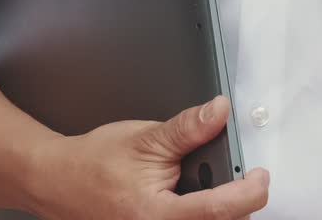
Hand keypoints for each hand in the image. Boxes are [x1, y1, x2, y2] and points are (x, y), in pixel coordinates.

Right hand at [30, 95, 268, 218]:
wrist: (61, 182)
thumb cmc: (95, 163)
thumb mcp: (145, 137)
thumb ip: (187, 128)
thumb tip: (219, 112)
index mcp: (159, 216)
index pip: (220, 210)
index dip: (248, 191)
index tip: (261, 174)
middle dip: (234, 195)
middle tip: (235, 168)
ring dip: (217, 200)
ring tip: (200, 174)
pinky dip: (201, 204)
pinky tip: (190, 186)